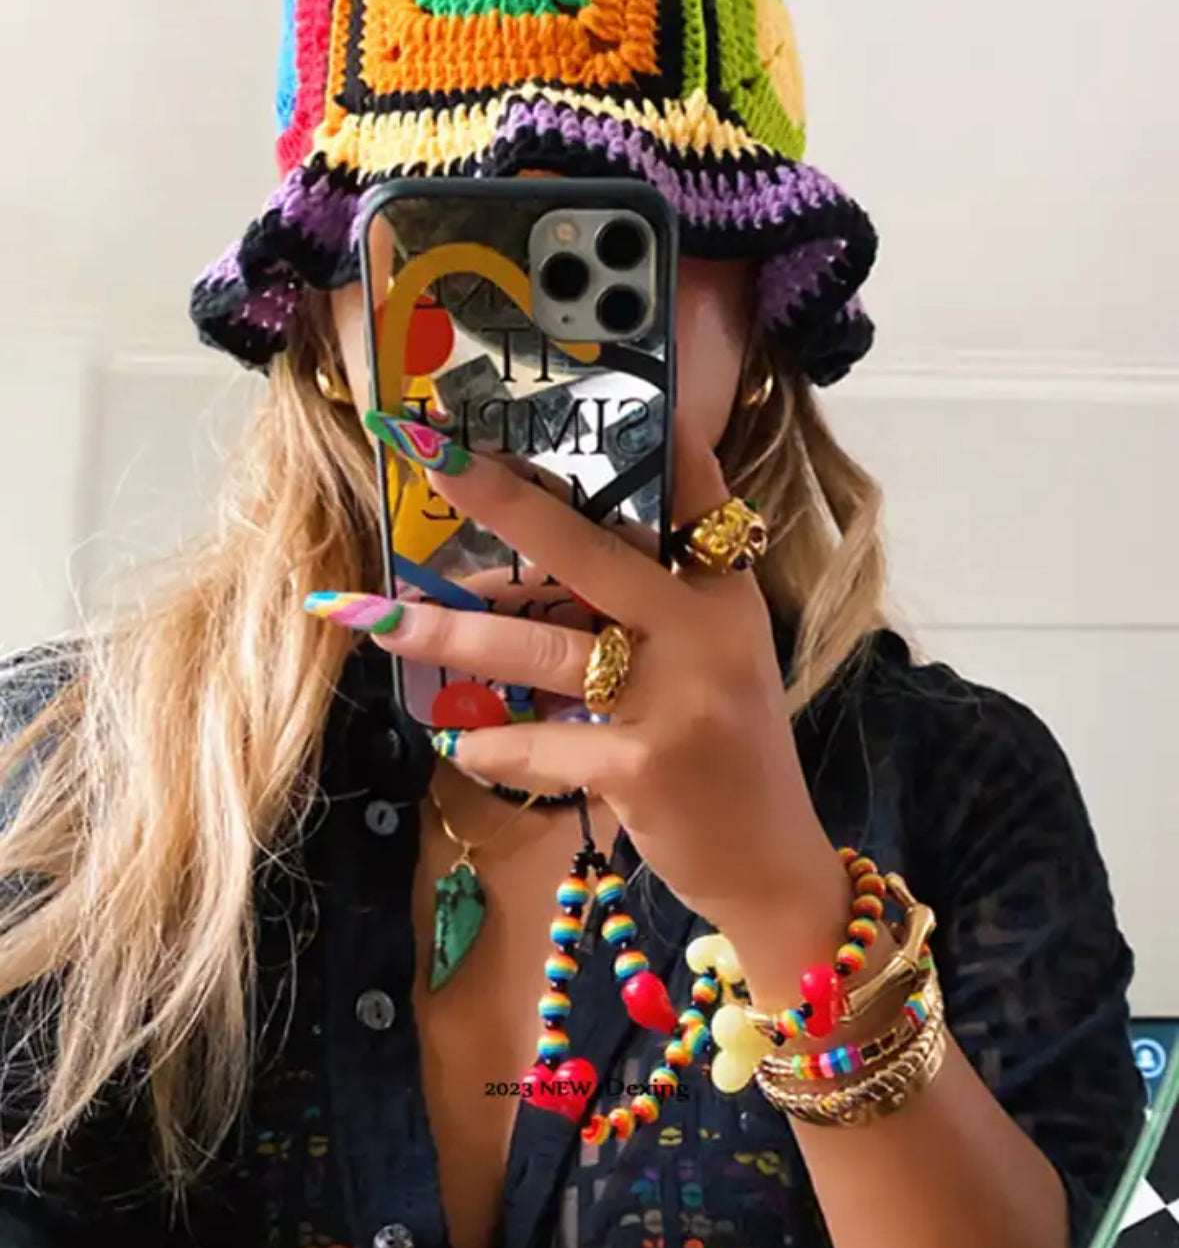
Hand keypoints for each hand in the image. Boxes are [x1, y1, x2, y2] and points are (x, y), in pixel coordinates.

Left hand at [354, 413, 851, 974]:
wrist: (770, 864)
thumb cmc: (728, 753)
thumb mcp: (717, 657)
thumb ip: (656, 600)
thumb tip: (547, 555)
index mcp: (725, 593)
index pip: (688, 489)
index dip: (635, 432)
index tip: (563, 383)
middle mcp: (706, 630)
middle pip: (586, 547)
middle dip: (498, 498)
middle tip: (425, 452)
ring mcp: (678, 698)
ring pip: (539, 650)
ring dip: (444, 634)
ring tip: (367, 617)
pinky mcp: (644, 766)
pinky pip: (539, 747)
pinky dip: (491, 747)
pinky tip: (459, 741)